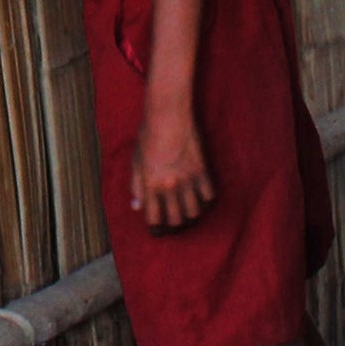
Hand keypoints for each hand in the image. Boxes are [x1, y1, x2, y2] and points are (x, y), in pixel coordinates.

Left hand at [130, 106, 213, 232]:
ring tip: (188, 210)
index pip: (153, 217)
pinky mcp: (201, 172)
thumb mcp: (136, 159)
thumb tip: (136, 206)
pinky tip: (201, 194)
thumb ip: (136, 184)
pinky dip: (206, 198)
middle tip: (175, 222)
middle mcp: (168, 187)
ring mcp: (186, 181)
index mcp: (150, 185)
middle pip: (176, 220)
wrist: (168, 117)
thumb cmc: (148, 136)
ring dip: (191, 214)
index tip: (157, 228)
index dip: (155, 226)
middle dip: (175, 224)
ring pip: (193, 212)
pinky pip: (208, 196)